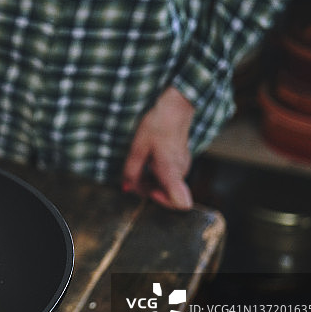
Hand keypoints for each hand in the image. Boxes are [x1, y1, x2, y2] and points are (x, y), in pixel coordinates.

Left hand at [122, 86, 194, 209]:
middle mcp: (181, 172)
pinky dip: (158, 174)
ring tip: (140, 166)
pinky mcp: (182, 161)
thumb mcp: (137, 149)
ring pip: (168, 186)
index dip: (161, 202)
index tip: (147, 190)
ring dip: (152, 183)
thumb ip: (131, 172)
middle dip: (148, 191)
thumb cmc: (157, 125)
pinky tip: (149, 160)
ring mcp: (183, 167)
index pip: (181, 204)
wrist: (175, 107)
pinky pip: (170, 176)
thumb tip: (126, 189)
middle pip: (168, 196)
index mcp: (171, 172)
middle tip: (134, 176)